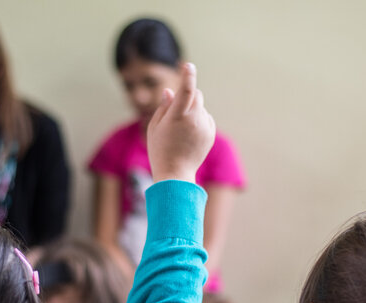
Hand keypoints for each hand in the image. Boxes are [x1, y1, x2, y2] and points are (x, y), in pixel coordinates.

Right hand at [146, 63, 215, 182]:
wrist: (175, 173)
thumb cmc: (160, 149)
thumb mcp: (155, 127)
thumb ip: (163, 107)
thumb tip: (171, 91)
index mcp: (177, 116)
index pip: (186, 90)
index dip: (188, 76)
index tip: (188, 66)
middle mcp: (194, 119)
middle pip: (196, 95)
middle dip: (188, 95)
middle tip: (177, 108)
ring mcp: (204, 127)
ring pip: (201, 106)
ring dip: (193, 108)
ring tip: (181, 128)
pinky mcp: (211, 133)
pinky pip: (206, 117)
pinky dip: (199, 119)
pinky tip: (189, 133)